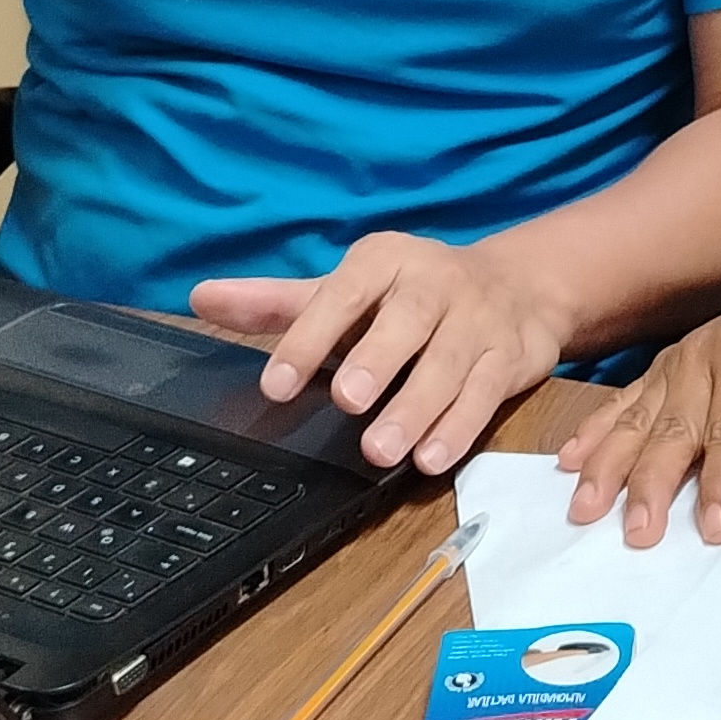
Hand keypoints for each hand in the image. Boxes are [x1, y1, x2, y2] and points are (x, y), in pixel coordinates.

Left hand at [192, 234, 573, 475]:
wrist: (519, 286)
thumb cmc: (412, 296)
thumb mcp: (346, 291)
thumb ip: (278, 303)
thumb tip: (201, 298)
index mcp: (384, 261)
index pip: (341, 294)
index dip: (308, 337)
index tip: (275, 385)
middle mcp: (433, 283)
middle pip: (407, 320)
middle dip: (377, 360)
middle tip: (348, 400)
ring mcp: (476, 320)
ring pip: (449, 363)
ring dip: (418, 407)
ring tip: (382, 449)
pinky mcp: (509, 358)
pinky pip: (486, 394)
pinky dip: (460, 428)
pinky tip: (432, 458)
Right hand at [557, 263, 720, 546]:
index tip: (713, 529)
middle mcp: (699, 359)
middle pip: (672, 431)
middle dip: (651, 485)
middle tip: (638, 533)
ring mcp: (671, 364)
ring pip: (635, 421)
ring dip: (608, 467)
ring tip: (586, 508)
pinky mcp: (657, 371)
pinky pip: (620, 402)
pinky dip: (593, 432)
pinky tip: (569, 461)